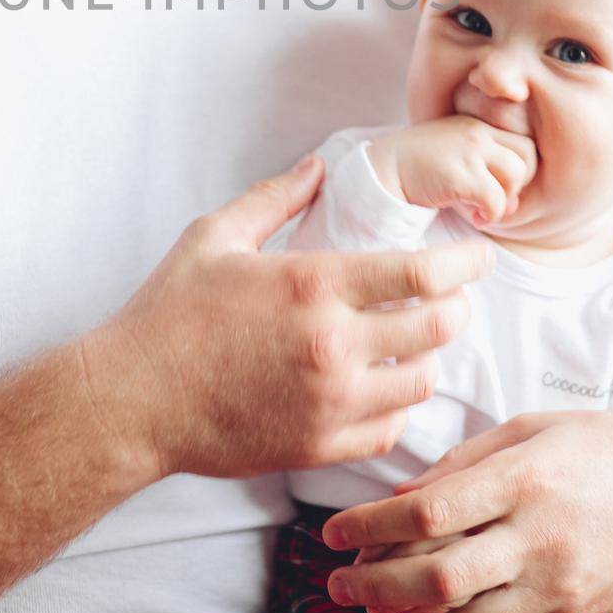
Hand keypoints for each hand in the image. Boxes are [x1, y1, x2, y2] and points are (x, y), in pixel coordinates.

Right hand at [89, 154, 492, 483]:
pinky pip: (391, 431)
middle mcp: (333, 345)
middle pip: (437, 328)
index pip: (422, 274)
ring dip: (429, 359)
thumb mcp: (214, 236)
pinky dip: (399, 408)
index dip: (463, 263)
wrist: (134, 401)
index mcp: (313, 285)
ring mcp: (331, 403)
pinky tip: (385, 389)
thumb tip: (316, 165)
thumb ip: (274, 198)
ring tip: (417, 344)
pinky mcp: (320, 446)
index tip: (479, 257)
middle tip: (454, 299)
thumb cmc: (169, 314)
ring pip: (421, 382)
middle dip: (457, 309)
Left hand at [316, 409, 612, 612]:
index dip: (370, 526)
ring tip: (374, 595)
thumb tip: (404, 495)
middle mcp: (539, 536)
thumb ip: (465, 461)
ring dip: (409, 610)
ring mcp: (558, 583)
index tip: (333, 531)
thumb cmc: (608, 446)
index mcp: (524, 477)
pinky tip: (434, 600)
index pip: (428, 512)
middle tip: (337, 581)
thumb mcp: (534, 427)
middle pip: (436, 577)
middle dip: (373, 584)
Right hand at [368, 117, 536, 227]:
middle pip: (527, 156)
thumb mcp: (452, 158)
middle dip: (517, 184)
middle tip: (493, 200)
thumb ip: (485, 172)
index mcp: (475, 124)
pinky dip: (490, 215)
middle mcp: (476, 131)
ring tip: (481, 210)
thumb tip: (514, 205)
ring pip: (517, 176)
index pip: (522, 143)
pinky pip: (496, 200)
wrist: (379, 172)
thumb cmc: (416, 170)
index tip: (497, 188)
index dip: (518, 170)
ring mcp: (469, 149)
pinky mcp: (461, 173)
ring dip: (504, 200)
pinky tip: (472, 217)